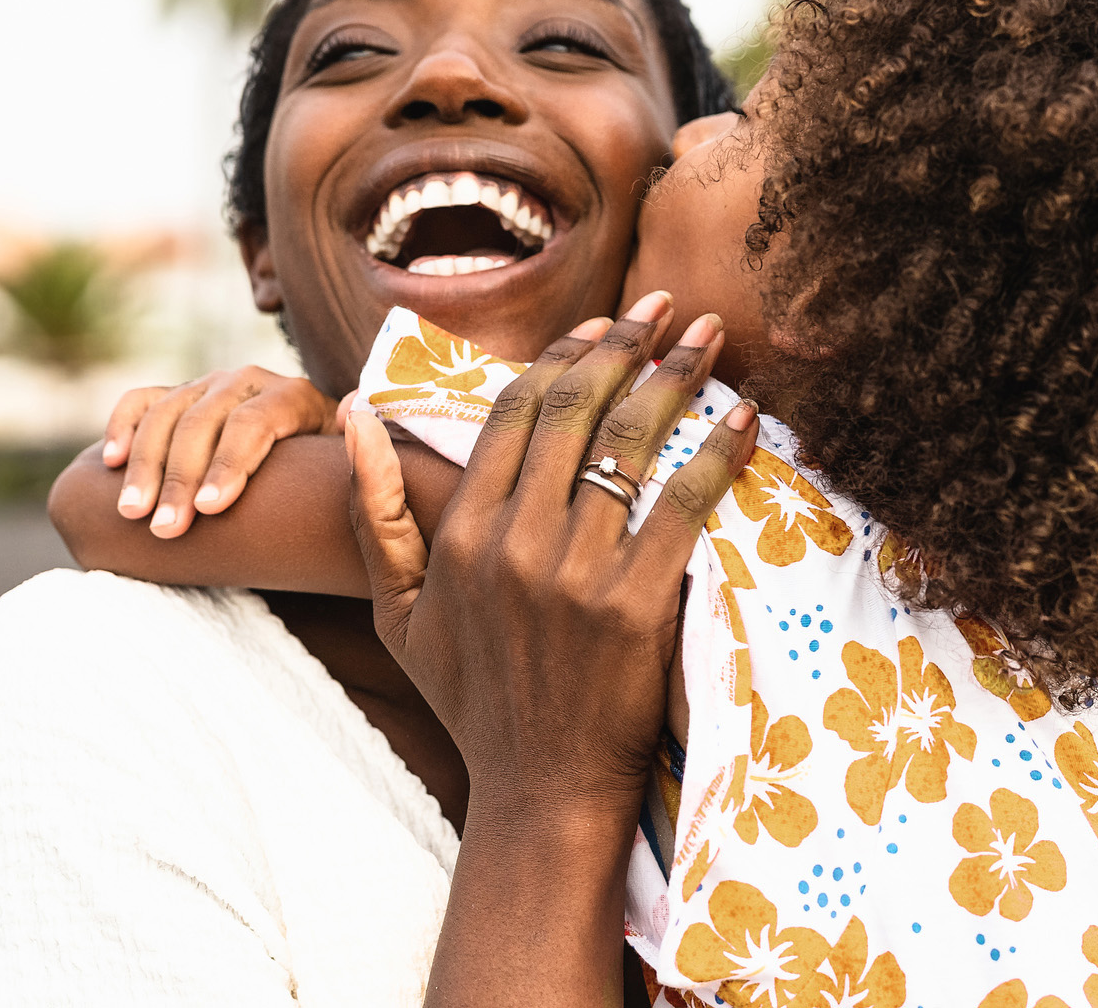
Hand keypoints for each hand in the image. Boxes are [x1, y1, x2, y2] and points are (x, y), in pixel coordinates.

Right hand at [102, 367, 342, 536]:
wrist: (302, 459)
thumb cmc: (324, 477)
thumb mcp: (349, 463)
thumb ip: (357, 444)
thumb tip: (352, 409)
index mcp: (293, 396)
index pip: (254, 423)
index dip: (229, 464)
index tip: (209, 509)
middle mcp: (247, 382)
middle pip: (203, 423)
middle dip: (180, 479)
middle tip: (165, 530)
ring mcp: (207, 385)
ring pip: (166, 415)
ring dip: (144, 465)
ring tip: (131, 513)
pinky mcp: (176, 395)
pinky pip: (140, 402)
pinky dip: (121, 426)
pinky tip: (109, 462)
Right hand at [346, 291, 760, 819]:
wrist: (541, 790)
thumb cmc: (471, 698)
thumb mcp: (397, 610)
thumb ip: (374, 511)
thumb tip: (354, 414)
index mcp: (460, 533)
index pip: (515, 412)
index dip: (562, 355)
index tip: (602, 322)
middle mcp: (514, 541)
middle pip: (576, 410)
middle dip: (625, 344)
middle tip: (665, 307)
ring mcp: (576, 572)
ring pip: (630, 443)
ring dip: (675, 376)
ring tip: (710, 335)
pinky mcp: (637, 604)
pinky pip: (682, 505)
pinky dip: (717, 454)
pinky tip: (743, 419)